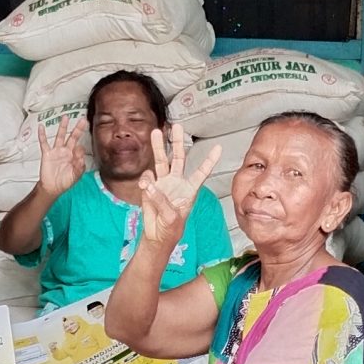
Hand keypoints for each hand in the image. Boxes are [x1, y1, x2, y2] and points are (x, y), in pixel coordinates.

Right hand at [35, 120, 86, 197]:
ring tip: (65, 117)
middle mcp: (66, 151)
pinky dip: (42, 135)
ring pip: (60, 136)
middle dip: (78, 128)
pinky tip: (41, 127)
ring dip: (62, 127)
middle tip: (83, 120)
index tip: (79, 154)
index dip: (80, 149)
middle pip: (73, 137)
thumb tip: (81, 156)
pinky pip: (44, 143)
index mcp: (74, 156)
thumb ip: (80, 167)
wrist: (52, 188)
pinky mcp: (47, 153)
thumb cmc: (64, 182)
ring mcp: (56, 151)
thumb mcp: (75, 176)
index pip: (80, 148)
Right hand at [139, 125, 222, 248]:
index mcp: (190, 190)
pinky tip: (145, 186)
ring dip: (159, 147)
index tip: (218, 148)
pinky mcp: (149, 188)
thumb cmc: (171, 229)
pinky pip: (147, 178)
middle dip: (177, 142)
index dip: (209, 160)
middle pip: (178, 158)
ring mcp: (163, 184)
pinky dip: (145, 179)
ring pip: (161, 161)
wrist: (157, 237)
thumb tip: (149, 185)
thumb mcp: (171, 217)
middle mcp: (177, 183)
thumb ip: (160, 200)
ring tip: (156, 133)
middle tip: (177, 127)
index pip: (201, 172)